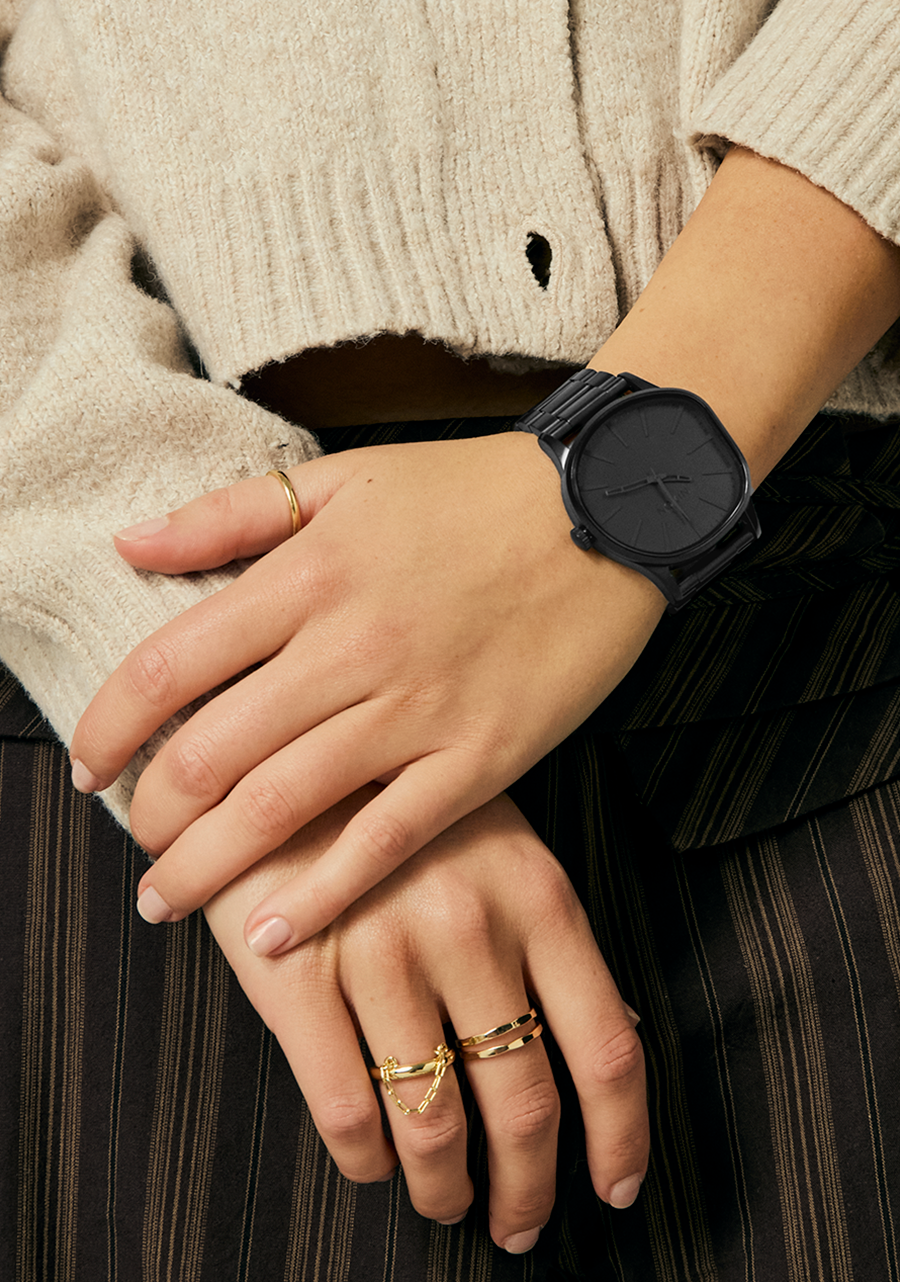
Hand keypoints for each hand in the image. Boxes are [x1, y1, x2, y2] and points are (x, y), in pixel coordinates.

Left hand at [71, 432, 664, 946]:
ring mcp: (417, 710)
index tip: (89, 766)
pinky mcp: (481, 758)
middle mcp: (348, 648)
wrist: (611, 509)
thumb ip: (230, 513)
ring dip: (209, 869)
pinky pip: (385, 843)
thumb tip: (128, 543)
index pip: (169, 667)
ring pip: (283, 809)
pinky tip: (272, 933)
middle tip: (138, 848)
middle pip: (211, 755)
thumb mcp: (346, 478)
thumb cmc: (474, 491)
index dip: (109, 728)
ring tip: (169, 902)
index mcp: (306, 576)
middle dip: (153, 817)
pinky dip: (321, 896)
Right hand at [202, 790, 647, 1247]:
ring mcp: (380, 951)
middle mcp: (468, 926)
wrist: (278, 757)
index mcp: (536, 895)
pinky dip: (365, 1159)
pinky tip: (372, 1161)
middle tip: (516, 1223)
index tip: (615, 1188)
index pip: (606, 1046)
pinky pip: (345, 1111)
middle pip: (522, 1102)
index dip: (620, 1137)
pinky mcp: (296, 974)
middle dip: (525, 1188)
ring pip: (431, 1123)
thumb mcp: (499, 847)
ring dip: (442, 1186)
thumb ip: (550, 939)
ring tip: (443, 1200)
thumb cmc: (401, 810)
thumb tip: (615, 1037)